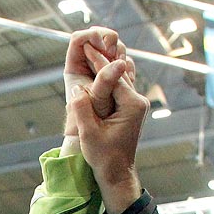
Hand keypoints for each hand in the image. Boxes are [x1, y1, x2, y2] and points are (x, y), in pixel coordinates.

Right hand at [65, 29, 148, 213]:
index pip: (114, 75)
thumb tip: (76, 87)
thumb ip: (83, 109)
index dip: (98, 60)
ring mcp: (136, 104)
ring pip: (120, 78)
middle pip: (118, 73)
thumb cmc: (104, 158)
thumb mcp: (90, 134)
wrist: (117, 173)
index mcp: (132, 105)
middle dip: (102, 57)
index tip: (84, 45)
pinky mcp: (131, 108)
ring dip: (105, 64)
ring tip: (91, 48)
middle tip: (86, 40)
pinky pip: (119, 87)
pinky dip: (108, 77)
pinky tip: (97, 67)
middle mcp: (138, 101)